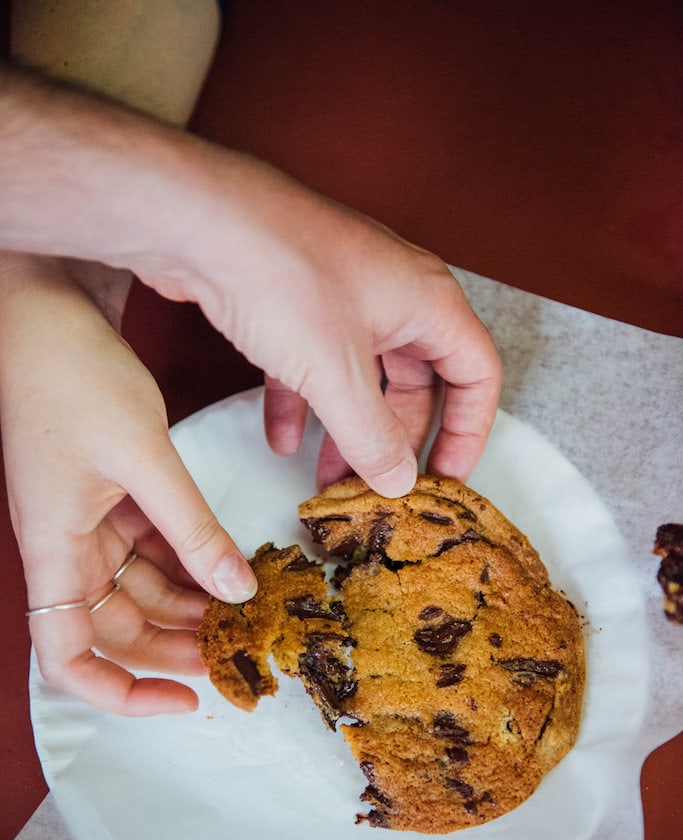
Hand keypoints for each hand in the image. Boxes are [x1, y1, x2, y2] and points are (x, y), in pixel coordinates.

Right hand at [0, 254, 255, 714]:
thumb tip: (237, 589)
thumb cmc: (71, 375)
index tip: (181, 701)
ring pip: (139, 590)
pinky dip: (189, 561)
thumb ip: (192, 528)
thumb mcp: (143, 456)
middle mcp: (67, 547)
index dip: (118, 693)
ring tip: (248, 614)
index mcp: (55, 550)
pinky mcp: (112, 495)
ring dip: (189, 606)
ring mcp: (89, 522)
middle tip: (239, 655)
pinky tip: (231, 564)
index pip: (67, 658)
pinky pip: (152, 547)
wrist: (45, 308)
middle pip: (116, 630)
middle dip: (174, 648)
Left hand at [1, 71, 499, 494]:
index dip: (469, 430)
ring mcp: (340, 297)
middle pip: (416, 382)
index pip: (476, 373)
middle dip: (393, 440)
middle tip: (374, 489)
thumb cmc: (280, 274)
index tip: (443, 478)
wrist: (193, 218)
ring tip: (326, 480)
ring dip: (346, 431)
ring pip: (360, 379)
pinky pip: (311, 365)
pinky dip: (301, 405)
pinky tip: (280, 441)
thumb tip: (399, 483)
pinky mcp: (293, 303)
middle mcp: (392, 295)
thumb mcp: (336, 373)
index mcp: (427, 301)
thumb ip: (372, 435)